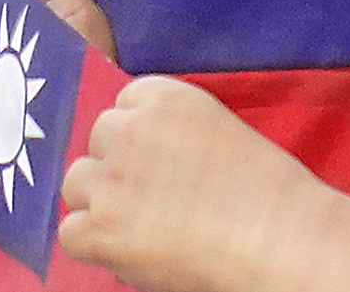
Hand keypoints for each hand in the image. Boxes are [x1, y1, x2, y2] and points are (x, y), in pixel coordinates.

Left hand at [61, 75, 328, 291]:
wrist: (279, 240)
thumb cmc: (268, 195)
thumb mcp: (218, 131)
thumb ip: (173, 134)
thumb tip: (141, 162)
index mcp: (165, 97)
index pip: (123, 106)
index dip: (138, 140)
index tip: (159, 165)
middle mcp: (130, 128)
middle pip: (96, 141)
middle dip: (116, 168)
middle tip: (151, 201)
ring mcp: (111, 177)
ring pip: (76, 183)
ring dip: (99, 204)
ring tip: (139, 228)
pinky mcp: (101, 226)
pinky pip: (70, 233)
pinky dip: (93, 247)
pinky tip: (129, 253)